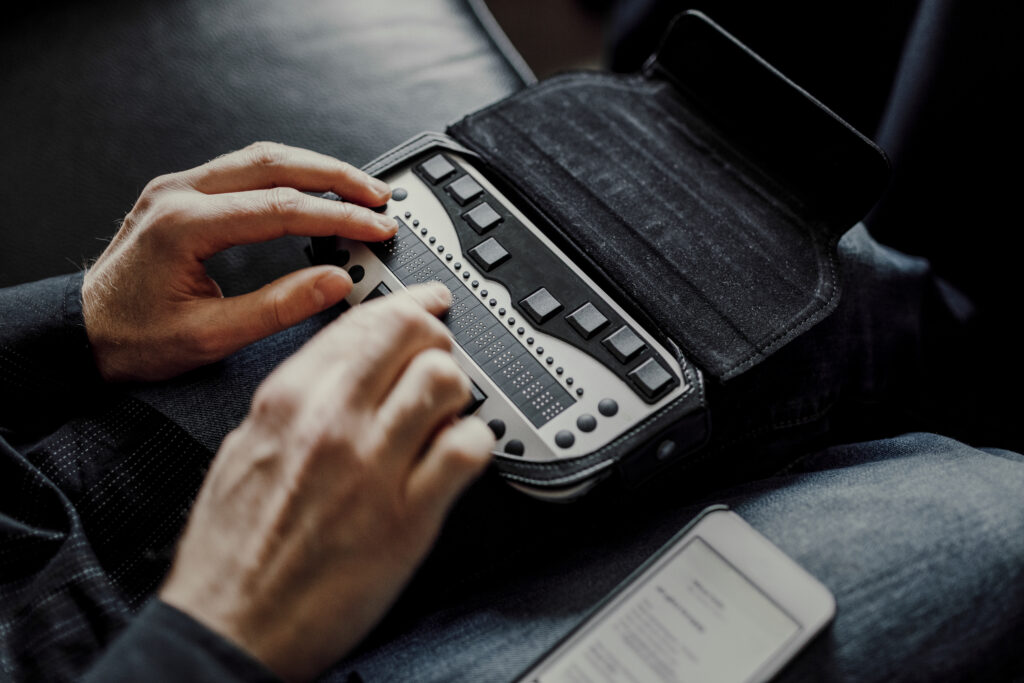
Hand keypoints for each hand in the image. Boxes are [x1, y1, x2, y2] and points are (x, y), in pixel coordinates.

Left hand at [82, 141, 397, 381]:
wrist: (81, 334)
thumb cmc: (134, 339)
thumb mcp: (210, 336)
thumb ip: (278, 307)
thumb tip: (335, 282)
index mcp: (185, 225)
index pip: (280, 207)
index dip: (338, 215)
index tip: (376, 227)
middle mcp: (180, 194)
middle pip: (274, 163)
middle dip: (336, 176)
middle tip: (379, 196)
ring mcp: (178, 188)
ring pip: (260, 157)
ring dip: (315, 168)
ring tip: (358, 188)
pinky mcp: (182, 194)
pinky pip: (244, 168)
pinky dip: (288, 174)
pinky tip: (312, 187)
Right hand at [159, 283, 495, 681]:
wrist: (229, 626)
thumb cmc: (232, 548)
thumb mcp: (245, 448)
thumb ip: (299, 400)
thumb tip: (347, 369)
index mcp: (288, 399)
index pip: (364, 321)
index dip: (407, 304)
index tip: (427, 303)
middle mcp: (333, 422)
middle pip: (412, 337)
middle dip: (435, 336)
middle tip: (439, 353)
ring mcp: (374, 467)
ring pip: (446, 382)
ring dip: (456, 390)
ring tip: (444, 411)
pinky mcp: (409, 517)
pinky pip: (469, 449)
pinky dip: (474, 442)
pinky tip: (458, 453)